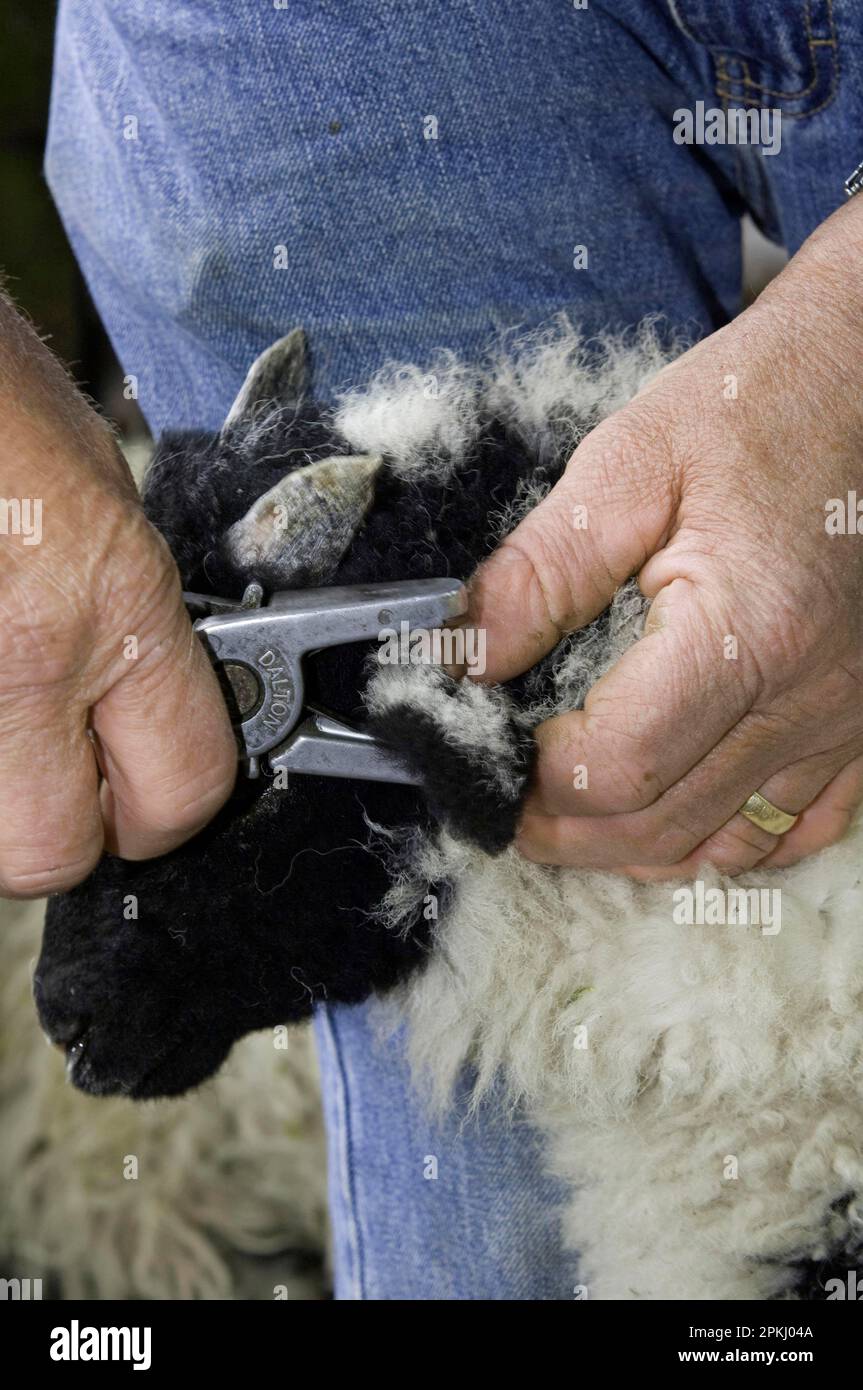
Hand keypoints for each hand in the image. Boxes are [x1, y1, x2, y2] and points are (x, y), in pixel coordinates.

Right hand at [0, 292, 235, 896]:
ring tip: (7, 690)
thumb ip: (140, 618)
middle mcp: (23, 659)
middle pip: (49, 854)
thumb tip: (154, 701)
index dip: (171, 809)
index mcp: (113, 603)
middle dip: (62, 830)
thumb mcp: (108, 493)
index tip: (153, 795)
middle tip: (60, 772)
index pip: (184, 789)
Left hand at [465, 198, 862, 876]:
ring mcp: (845, 721)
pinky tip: (667, 810)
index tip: (489, 744)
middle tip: (501, 791)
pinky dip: (714, 840)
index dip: (534, 778)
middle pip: (659, 826)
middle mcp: (807, 698)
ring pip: (720, 846)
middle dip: (562, 827)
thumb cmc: (750, 407)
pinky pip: (792, 833)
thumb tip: (462, 662)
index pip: (619, 768)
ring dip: (628, 845)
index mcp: (745, 631)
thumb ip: (538, 573)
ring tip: (566, 806)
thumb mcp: (626, 465)